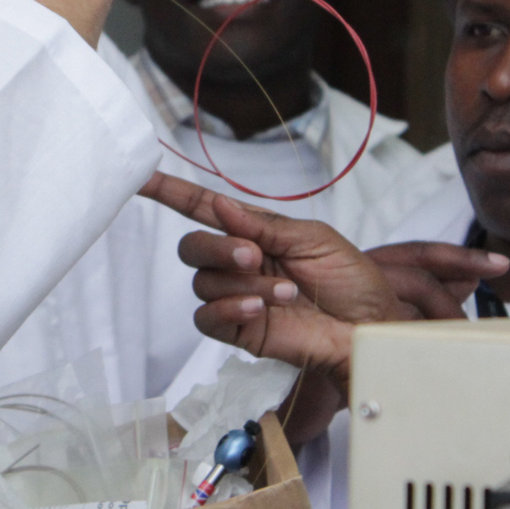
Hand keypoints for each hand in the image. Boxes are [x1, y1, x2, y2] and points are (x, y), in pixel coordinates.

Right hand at [140, 173, 507, 400]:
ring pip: (202, 282)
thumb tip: (217, 204)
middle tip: (255, 256)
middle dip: (217, 247)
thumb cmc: (352, 280)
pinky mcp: (238, 330)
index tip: (140, 178)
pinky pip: (206, 316)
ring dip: (241, 283)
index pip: (201, 209)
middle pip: (191, 247)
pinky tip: (257, 308)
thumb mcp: (313, 237)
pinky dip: (228, 307)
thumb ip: (262, 224)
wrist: (370, 328)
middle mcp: (238, 264)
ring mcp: (236, 297)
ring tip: (284, 292)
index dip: (169, 193)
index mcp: (254, 233)